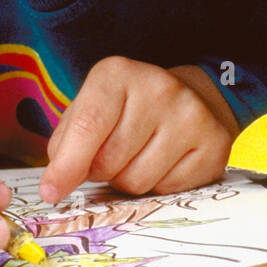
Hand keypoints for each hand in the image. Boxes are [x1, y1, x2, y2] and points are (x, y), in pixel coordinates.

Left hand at [38, 56, 237, 203]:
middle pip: (110, 161)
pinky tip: (164, 162)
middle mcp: (160, 89)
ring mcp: (192, 116)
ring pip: (137, 182)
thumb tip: (57, 184)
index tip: (51, 192)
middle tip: (109, 157)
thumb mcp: (90, 108)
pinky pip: (168, 190)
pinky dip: (158, 186)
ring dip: (127, 181)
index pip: (88, 126)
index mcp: (118, 74)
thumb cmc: (128, 108)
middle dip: (100, 171)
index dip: (66, 166)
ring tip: (137, 157)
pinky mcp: (215, 145)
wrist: (193, 96)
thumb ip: (67, 142)